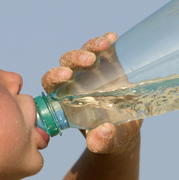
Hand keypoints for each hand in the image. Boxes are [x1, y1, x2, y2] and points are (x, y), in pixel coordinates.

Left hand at [41, 32, 141, 153]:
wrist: (127, 128)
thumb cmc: (110, 136)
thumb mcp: (107, 142)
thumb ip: (102, 141)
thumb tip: (104, 132)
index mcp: (64, 97)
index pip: (51, 83)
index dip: (55, 76)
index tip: (66, 76)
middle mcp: (75, 80)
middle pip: (66, 63)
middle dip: (75, 58)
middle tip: (89, 61)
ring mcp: (91, 70)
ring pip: (83, 52)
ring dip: (91, 46)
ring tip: (104, 44)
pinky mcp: (108, 63)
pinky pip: (103, 48)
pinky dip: (106, 40)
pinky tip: (113, 37)